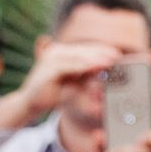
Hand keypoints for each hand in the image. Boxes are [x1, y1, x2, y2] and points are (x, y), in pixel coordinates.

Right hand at [7, 42, 121, 122]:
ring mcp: (51, 58)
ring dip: (96, 58)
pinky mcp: (49, 69)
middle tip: (119, 56)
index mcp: (62, 52)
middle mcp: (56, 52)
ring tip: (112, 61)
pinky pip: (70, 65)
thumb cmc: (54, 92)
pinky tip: (97, 67)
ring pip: (78, 56)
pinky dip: (85, 66)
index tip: (119, 54)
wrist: (30, 103)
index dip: (103, 50)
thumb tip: (106, 69)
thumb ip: (86, 73)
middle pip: (84, 50)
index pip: (86, 48)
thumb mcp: (73, 81)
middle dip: (102, 53)